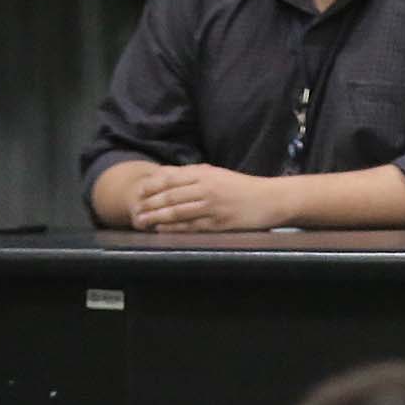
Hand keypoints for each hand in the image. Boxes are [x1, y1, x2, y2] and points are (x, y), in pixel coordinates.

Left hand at [128, 164, 285, 231]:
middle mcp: (206, 188)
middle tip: (134, 210)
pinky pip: (192, 226)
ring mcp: (212, 206)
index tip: (138, 192)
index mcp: (205, 174)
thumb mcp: (218, 175)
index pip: (171, 178)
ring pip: (178, 211)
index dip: (152, 186)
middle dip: (149, 203)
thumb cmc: (243, 187)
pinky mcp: (219, 223)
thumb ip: (195, 175)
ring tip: (141, 222)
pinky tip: (162, 230)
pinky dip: (174, 228)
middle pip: (170, 195)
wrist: (271, 199)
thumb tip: (168, 175)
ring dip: (157, 217)